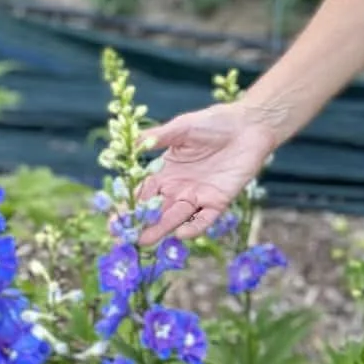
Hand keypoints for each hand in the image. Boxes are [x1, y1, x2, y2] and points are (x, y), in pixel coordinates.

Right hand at [135, 104, 273, 244]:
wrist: (248, 125)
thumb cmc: (214, 122)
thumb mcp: (181, 128)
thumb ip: (156, 137)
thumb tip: (130, 142)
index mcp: (167, 172)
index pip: (143, 193)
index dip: (129, 205)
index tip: (114, 217)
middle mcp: (180, 188)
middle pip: (156, 211)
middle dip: (140, 224)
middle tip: (124, 238)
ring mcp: (199, 196)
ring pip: (176, 217)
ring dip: (161, 229)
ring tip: (144, 241)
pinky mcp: (219, 201)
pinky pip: (205, 219)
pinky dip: (194, 227)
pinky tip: (181, 233)